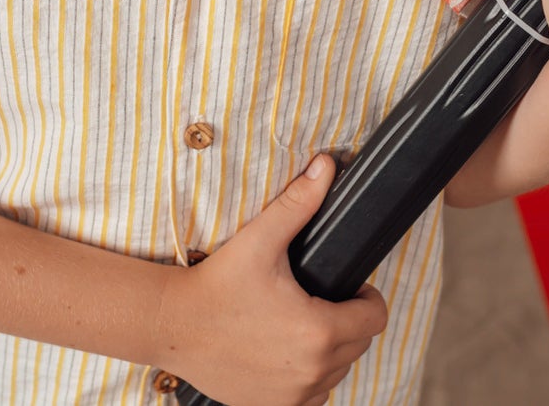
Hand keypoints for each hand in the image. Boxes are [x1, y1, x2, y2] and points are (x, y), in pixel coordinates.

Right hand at [157, 155, 387, 405]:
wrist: (173, 325)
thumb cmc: (217, 283)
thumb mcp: (261, 239)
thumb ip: (299, 202)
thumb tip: (327, 166)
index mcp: (317, 331)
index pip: (375, 319)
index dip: (367, 297)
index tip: (348, 285)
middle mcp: (311, 373)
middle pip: (358, 345)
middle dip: (347, 319)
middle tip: (317, 296)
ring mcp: (293, 398)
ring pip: (336, 372)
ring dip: (329, 350)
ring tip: (299, 321)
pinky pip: (311, 397)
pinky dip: (307, 376)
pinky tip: (284, 351)